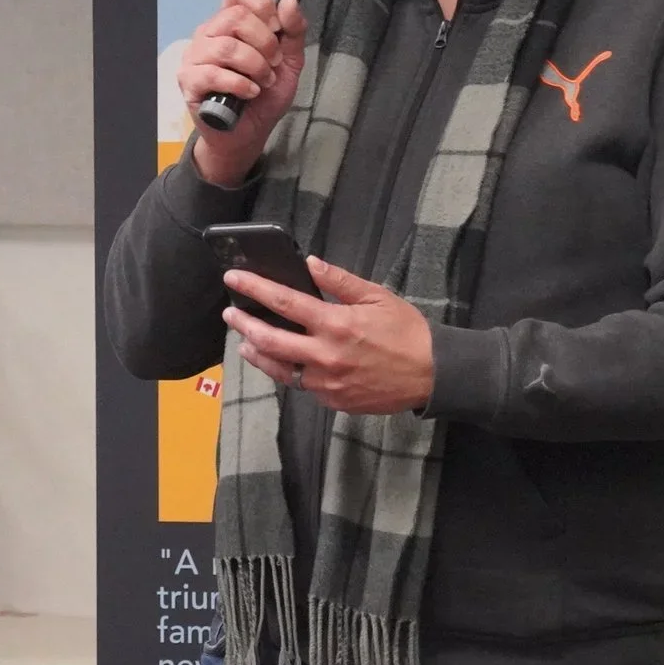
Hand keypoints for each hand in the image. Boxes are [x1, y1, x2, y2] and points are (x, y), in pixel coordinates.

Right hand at [180, 0, 307, 188]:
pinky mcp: (189, 81)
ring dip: (255, 66)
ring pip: (227, 46)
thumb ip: (293, 30)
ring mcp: (195, 56)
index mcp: (230, 21)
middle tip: (273, 63)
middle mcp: (209, 33)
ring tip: (263, 82)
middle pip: (236, 16)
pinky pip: (213, 73)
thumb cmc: (264, 95)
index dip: (261, 4)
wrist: (249, 133)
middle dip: (265, 42)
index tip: (276, 28)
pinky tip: (250, 93)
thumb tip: (288, 0)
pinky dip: (240, 84)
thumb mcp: (289, 60)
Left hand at [222, 257, 434, 415]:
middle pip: (269, 340)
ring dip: (257, 353)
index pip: (283, 302)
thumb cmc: (407, 332)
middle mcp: (326, 356)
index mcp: (336, 324)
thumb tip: (310, 263)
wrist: (432, 374)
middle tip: (231, 314)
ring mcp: (327, 382)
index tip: (234, 279)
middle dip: (244, 324)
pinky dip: (287, 371)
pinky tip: (281, 361)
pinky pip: (302, 385)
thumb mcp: (377, 297)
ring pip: (279, 369)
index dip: (254, 288)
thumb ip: (340, 281)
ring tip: (244, 342)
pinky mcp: (333, 401)